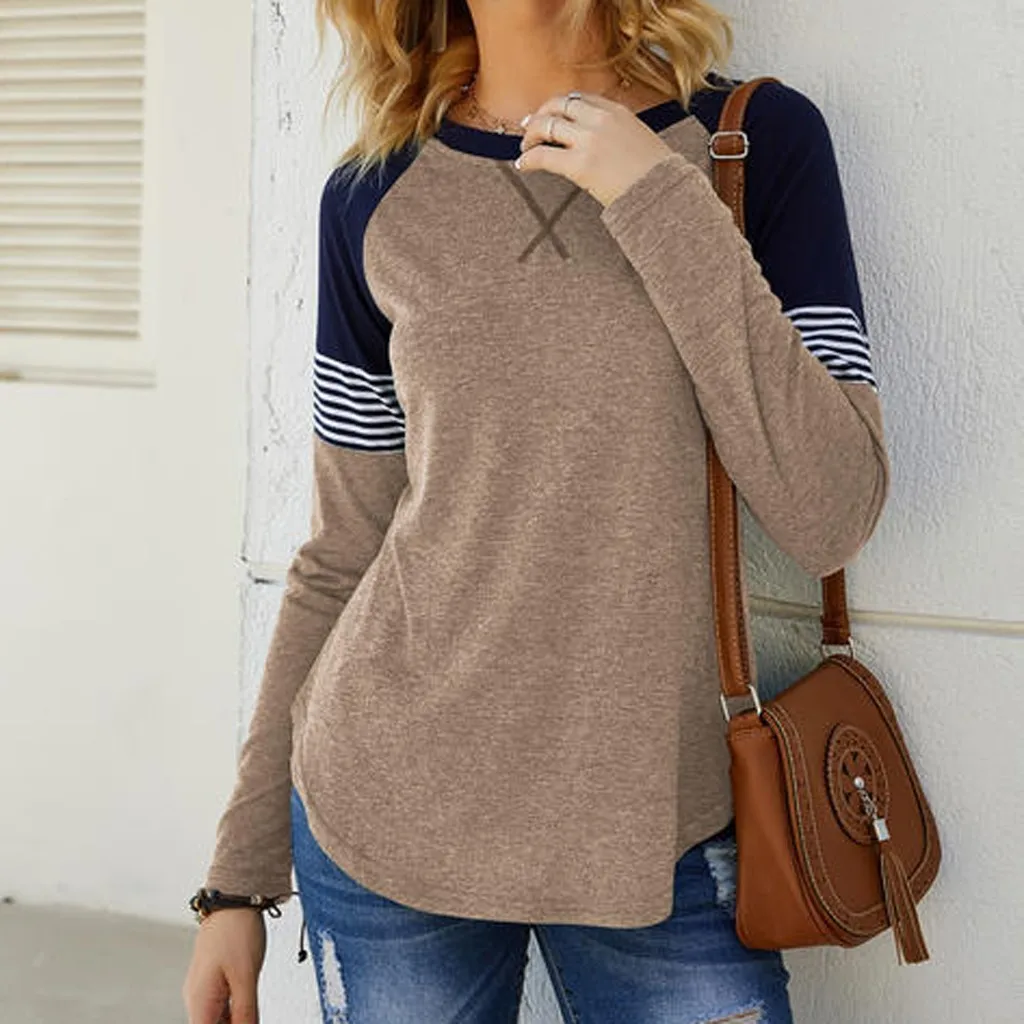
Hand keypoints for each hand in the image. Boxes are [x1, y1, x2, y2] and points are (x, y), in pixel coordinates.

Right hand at [182, 909, 266, 1023]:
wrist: (233, 899)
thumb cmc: (237, 931)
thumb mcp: (247, 977)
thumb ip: (246, 1013)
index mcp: (199, 1002)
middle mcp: (196, 998)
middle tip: (251, 1018)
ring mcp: (203, 988)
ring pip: (216, 1020)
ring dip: (233, 1022)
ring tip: (251, 1014)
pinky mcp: (213, 979)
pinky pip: (220, 1007)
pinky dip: (233, 1013)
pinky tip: (248, 1011)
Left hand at [514, 91, 676, 206]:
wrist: (663, 193)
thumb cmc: (657, 174)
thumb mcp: (640, 139)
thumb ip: (619, 133)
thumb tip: (602, 145)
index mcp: (617, 111)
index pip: (579, 99)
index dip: (560, 106)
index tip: (551, 113)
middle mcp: (600, 119)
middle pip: (559, 105)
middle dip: (540, 114)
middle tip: (529, 126)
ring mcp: (588, 140)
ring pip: (546, 125)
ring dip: (530, 135)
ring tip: (525, 147)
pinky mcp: (579, 164)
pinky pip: (543, 155)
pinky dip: (529, 158)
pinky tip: (523, 164)